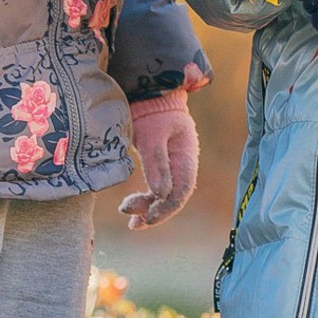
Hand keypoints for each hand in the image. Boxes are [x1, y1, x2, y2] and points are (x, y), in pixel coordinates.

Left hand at [118, 92, 199, 231]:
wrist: (150, 93)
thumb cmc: (151, 111)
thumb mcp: (152, 135)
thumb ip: (157, 164)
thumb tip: (160, 195)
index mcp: (186, 157)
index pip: (182, 191)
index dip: (166, 208)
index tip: (147, 217)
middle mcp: (183, 164)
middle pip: (173, 196)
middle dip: (155, 212)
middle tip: (133, 223)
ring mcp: (173, 164)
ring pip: (164, 194)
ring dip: (148, 208)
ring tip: (130, 220)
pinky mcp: (161, 163)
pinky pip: (156, 186)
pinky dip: (146, 198)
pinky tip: (133, 207)